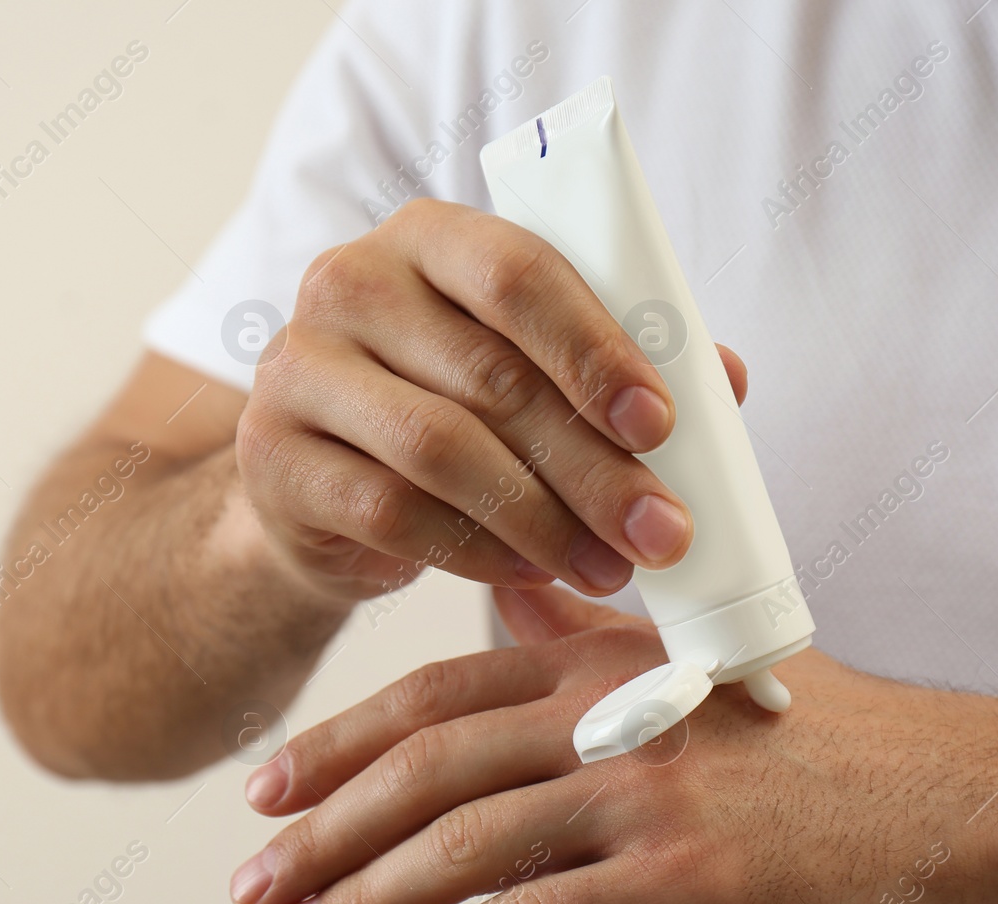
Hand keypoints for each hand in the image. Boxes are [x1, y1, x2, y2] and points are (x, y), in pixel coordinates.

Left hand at [229, 585, 997, 903]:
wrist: (951, 797)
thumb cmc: (819, 740)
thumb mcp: (695, 667)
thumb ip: (591, 647)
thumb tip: (511, 623)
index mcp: (601, 663)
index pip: (436, 694)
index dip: (340, 741)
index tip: (270, 789)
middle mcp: (608, 716)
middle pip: (427, 767)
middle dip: (325, 827)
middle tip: (251, 878)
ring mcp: (645, 795)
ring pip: (465, 844)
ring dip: (363, 895)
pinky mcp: (684, 881)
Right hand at [235, 198, 747, 601]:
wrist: (319, 482)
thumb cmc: (446, 408)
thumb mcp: (527, 369)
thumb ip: (615, 361)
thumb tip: (724, 378)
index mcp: (426, 236)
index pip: (517, 272)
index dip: (595, 349)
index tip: (662, 426)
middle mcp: (349, 283)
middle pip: (490, 376)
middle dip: (592, 466)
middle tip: (660, 531)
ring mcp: (297, 368)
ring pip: (440, 448)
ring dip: (542, 520)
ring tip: (607, 567)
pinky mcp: (273, 457)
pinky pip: (392, 512)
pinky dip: (475, 552)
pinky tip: (529, 573)